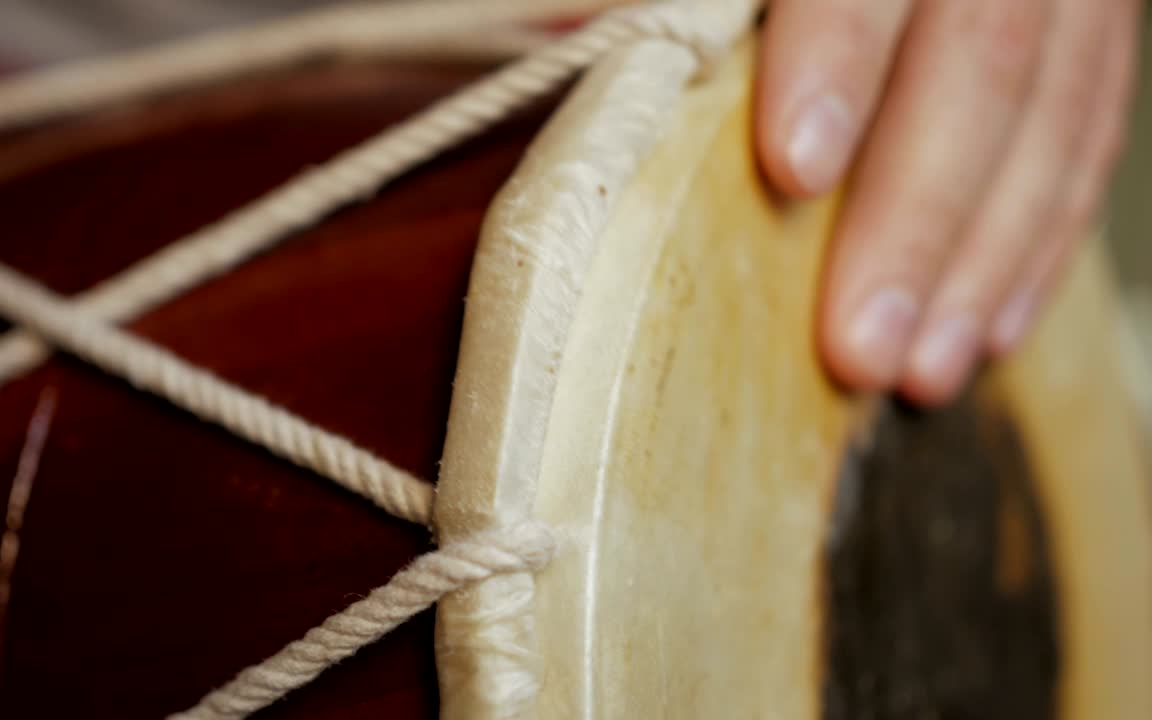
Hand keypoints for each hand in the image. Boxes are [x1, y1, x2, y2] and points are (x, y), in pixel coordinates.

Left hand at [755, 0, 1143, 405]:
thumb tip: (571, 42)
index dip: (837, 55)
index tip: (793, 169)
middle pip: (980, 49)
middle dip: (916, 212)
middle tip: (860, 345)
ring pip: (1056, 103)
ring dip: (987, 255)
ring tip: (924, 372)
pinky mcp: (1094, 23)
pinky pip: (1093, 125)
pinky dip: (1044, 237)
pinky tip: (994, 325)